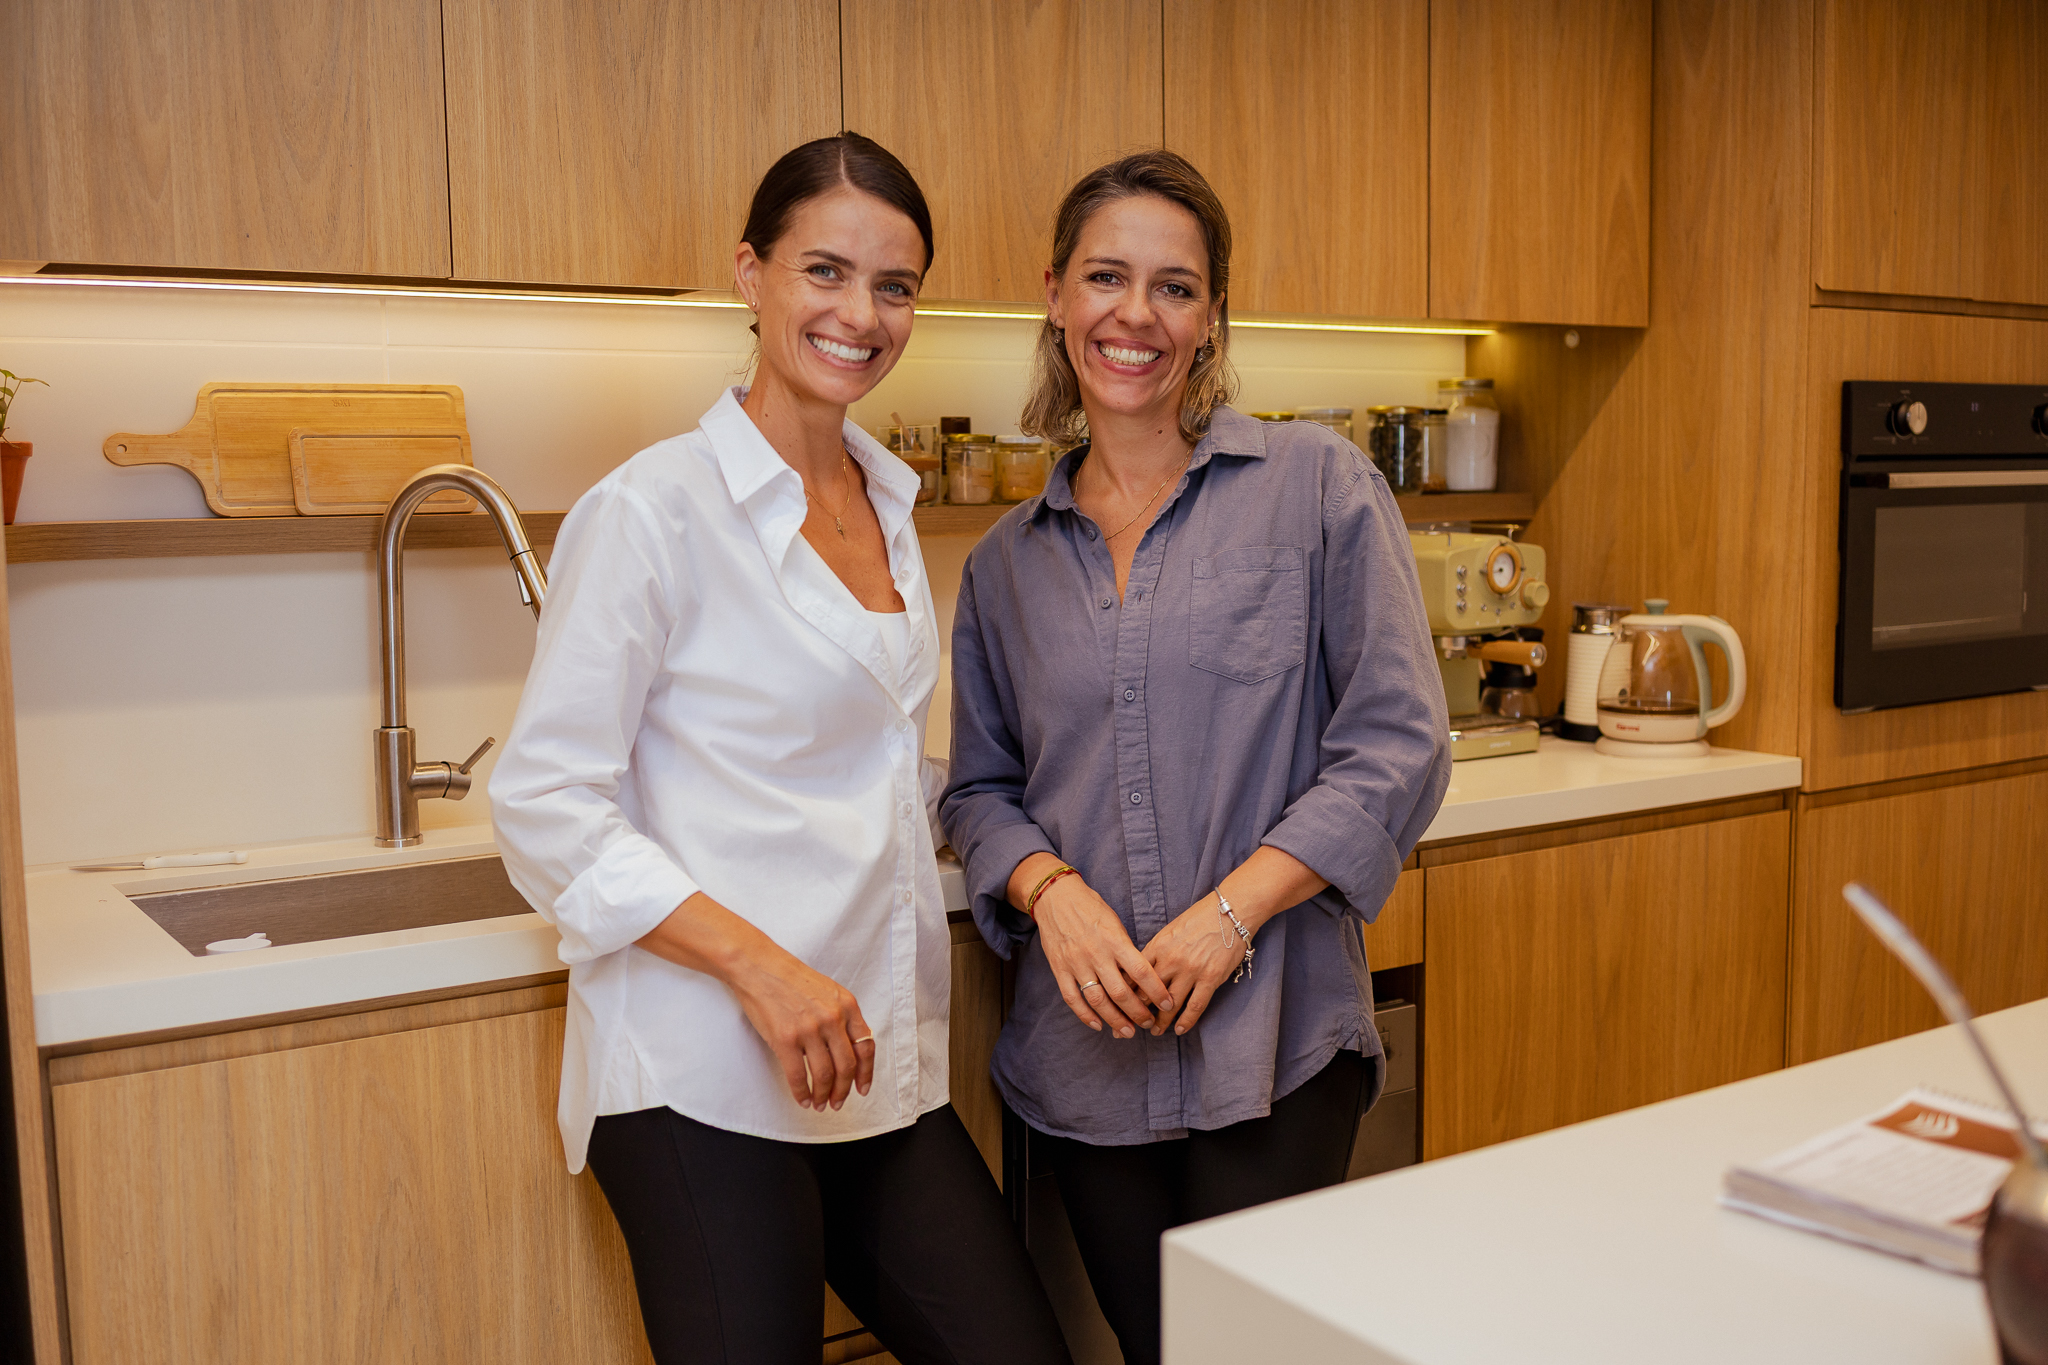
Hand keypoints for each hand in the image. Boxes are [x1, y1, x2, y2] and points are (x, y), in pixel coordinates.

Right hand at [636, 893, 874, 1111]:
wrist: (759, 966)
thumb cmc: (790, 978)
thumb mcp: (828, 991)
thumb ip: (841, 1017)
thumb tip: (848, 1051)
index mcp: (847, 1005)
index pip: (866, 1047)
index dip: (866, 1073)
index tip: (862, 1088)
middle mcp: (833, 1018)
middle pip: (847, 1066)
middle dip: (844, 1090)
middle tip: (838, 1102)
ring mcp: (810, 1029)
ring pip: (825, 1075)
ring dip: (823, 1095)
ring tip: (819, 1104)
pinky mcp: (786, 1039)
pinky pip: (798, 1076)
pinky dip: (802, 1093)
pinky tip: (802, 1099)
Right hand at [1011, 855, 1171, 1037]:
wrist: (1055, 896)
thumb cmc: (1091, 907)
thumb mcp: (1115, 922)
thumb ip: (1126, 949)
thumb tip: (1141, 977)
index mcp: (1114, 940)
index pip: (1141, 971)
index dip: (1156, 991)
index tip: (1168, 1004)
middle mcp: (1096, 954)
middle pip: (1121, 993)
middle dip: (1138, 1013)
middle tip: (1149, 1024)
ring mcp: (1076, 963)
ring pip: (1098, 1001)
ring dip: (1115, 1020)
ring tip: (1128, 1032)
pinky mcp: (1059, 969)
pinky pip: (1072, 998)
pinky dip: (1085, 1016)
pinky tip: (1098, 1025)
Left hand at [1141, 847, 1332, 1035]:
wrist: (1230, 911)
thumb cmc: (1199, 918)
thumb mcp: (1170, 931)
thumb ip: (1156, 951)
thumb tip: (1140, 970)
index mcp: (1158, 946)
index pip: (1134, 975)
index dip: (1124, 994)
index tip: (1118, 1006)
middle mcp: (1171, 960)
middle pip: (1148, 994)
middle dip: (1137, 1012)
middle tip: (1129, 1026)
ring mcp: (1191, 971)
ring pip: (1170, 1004)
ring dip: (1161, 1021)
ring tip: (1154, 1031)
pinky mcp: (1211, 978)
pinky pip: (1196, 1006)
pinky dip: (1187, 1021)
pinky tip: (1180, 1030)